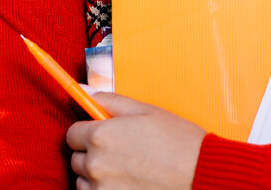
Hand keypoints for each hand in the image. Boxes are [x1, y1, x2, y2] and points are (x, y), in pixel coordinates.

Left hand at [67, 92, 206, 189]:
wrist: (198, 173)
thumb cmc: (176, 141)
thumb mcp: (145, 111)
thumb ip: (110, 100)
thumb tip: (85, 90)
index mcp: (101, 135)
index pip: (72, 134)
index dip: (87, 131)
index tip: (100, 133)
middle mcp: (96, 164)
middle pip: (76, 158)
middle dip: (92, 153)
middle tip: (120, 151)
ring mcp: (100, 188)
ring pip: (83, 180)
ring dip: (96, 174)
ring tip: (126, 168)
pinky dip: (103, 189)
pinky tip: (126, 182)